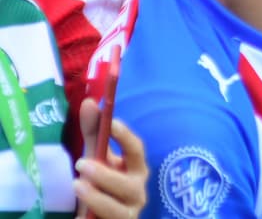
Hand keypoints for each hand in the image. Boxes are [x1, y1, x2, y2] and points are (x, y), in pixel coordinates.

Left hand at [75, 97, 147, 218]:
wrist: (99, 216)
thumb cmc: (100, 183)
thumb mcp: (95, 157)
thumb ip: (93, 133)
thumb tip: (90, 102)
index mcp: (135, 169)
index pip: (137, 150)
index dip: (125, 137)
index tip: (111, 123)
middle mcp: (137, 191)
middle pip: (129, 184)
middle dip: (106, 174)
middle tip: (81, 163)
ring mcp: (128, 213)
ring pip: (118, 209)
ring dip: (97, 197)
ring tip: (76, 185)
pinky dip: (93, 218)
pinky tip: (79, 215)